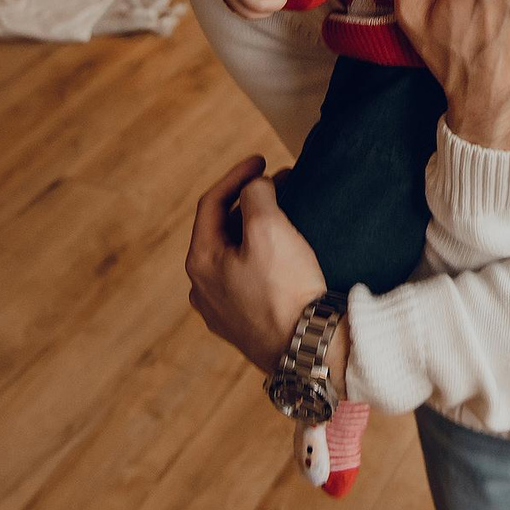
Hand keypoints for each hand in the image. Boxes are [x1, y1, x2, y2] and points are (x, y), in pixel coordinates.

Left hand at [186, 156, 345, 385]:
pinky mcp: (244, 327)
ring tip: (284, 218)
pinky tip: (284, 258)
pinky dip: (262, 258)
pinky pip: (247, 281)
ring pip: (234, 257)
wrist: (308, 349)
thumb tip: (254, 187)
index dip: (237, 176)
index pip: (211, 203)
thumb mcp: (269, 228)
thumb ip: (256, 195)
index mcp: (201, 262)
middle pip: (222, 230)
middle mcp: (203, 288)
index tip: (262, 160)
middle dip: (249, 203)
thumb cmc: (287, 289)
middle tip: (280, 186)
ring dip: (255, 231)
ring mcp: (222, 311)